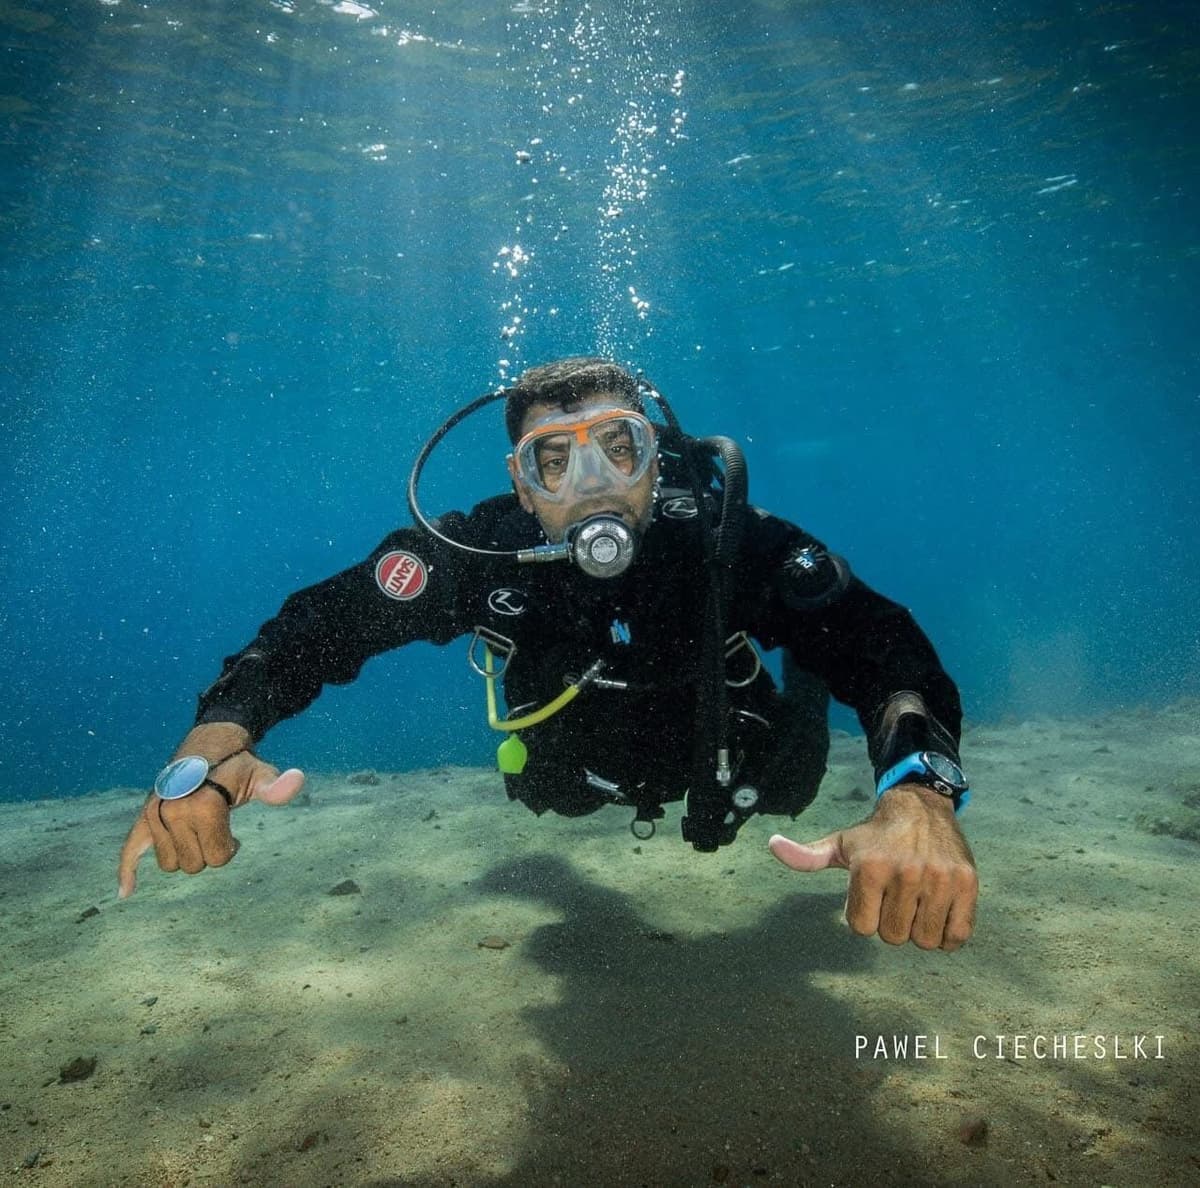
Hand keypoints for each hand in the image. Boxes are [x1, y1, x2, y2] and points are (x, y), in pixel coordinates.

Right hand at [117, 723, 304, 897]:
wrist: (209, 744)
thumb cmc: (238, 766)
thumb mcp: (261, 775)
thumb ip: (277, 787)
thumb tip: (297, 780)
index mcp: (204, 806)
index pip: (218, 857)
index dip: (231, 849)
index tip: (236, 834)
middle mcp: (175, 811)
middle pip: (193, 865)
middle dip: (209, 852)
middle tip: (217, 830)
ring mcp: (156, 814)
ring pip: (170, 864)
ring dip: (186, 854)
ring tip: (199, 832)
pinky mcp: (144, 816)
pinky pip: (129, 849)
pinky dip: (127, 871)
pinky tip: (127, 892)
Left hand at [768, 782, 976, 949]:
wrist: (921, 805)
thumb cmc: (875, 835)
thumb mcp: (839, 844)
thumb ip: (806, 856)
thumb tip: (773, 845)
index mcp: (869, 868)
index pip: (861, 927)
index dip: (864, 915)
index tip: (871, 894)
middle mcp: (905, 873)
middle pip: (893, 937)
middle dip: (891, 922)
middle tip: (896, 895)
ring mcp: (939, 879)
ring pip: (925, 941)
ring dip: (919, 929)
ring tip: (917, 901)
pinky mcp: (967, 885)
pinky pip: (957, 936)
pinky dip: (948, 934)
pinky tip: (939, 911)